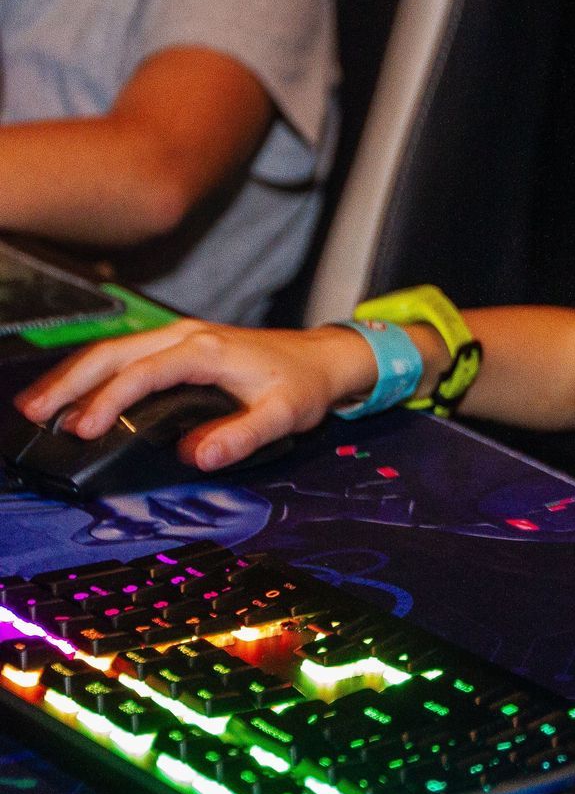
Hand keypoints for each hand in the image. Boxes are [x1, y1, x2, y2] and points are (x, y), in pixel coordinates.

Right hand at [15, 318, 377, 470]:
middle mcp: (187, 336)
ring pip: (114, 349)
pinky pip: (125, 353)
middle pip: (115, 352)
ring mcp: (180, 336)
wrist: (321, 359)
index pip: (145, 372)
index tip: (82, 429)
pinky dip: (92, 371)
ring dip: (73, 376)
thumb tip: (195, 457)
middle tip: (34, 415)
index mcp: (207, 351)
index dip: (109, 400)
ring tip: (35, 406)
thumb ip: (242, 436)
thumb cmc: (302, 386)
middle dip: (70, 383)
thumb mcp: (283, 416)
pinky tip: (71, 393)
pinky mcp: (179, 344)